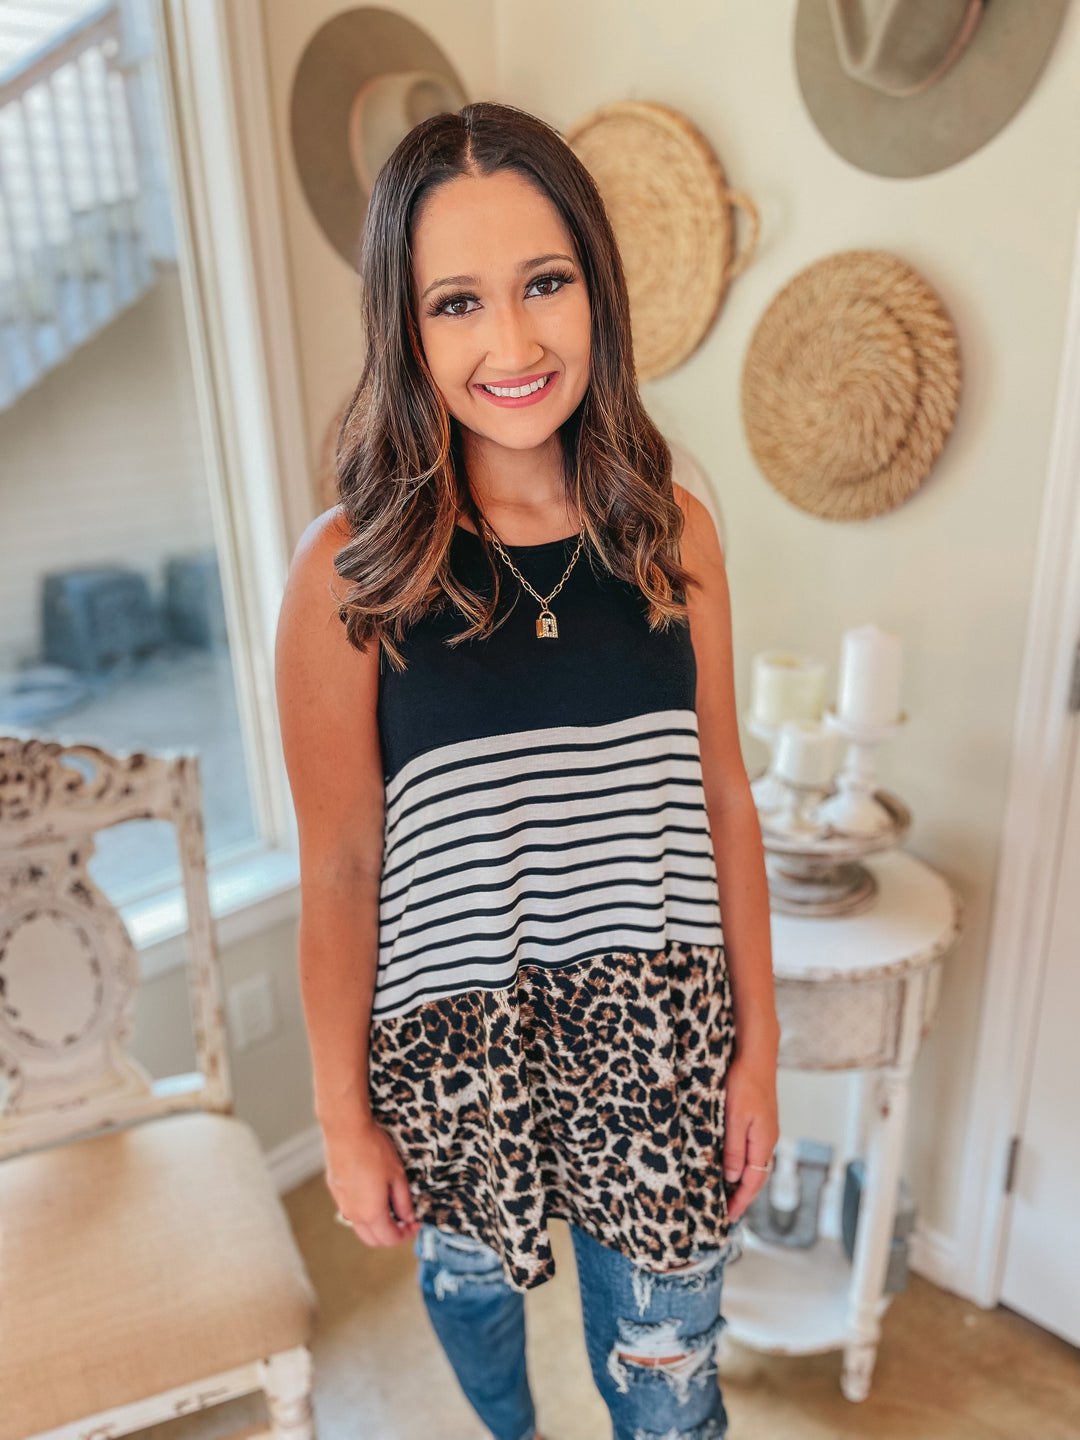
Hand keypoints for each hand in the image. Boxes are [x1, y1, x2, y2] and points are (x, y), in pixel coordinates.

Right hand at [324, 1116, 421, 1247]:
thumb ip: (404, 1201)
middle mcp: (354, 1214)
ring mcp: (341, 1203)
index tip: (415, 1222)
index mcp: (372, 1213)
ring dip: (376, 1225)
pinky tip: (373, 1192)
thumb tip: (408, 1217)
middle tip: (404, 1220)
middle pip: (373, 1239)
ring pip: (360, 1227)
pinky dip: (364, 1211)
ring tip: (390, 1206)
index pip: (390, 1239)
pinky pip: (351, 1210)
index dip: (406, 1234)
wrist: (345, 1130)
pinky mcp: (335, 1191)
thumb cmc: (373, 1149)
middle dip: (390, 1235)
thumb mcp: (397, 1175)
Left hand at [721, 1047, 779, 1223]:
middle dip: (742, 1197)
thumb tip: (732, 1178)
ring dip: (743, 1181)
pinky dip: (743, 1164)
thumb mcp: (735, 1119)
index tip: (727, 1219)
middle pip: (756, 1177)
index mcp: (763, 1143)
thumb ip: (734, 1149)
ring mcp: (766, 1130)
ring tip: (727, 1194)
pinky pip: (753, 1150)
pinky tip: (732, 1163)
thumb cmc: (745, 1083)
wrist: (757, 1055)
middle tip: (726, 1213)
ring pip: (755, 1164)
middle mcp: (768, 1140)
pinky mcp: (761, 1120)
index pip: (753, 1183)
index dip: (740, 1202)